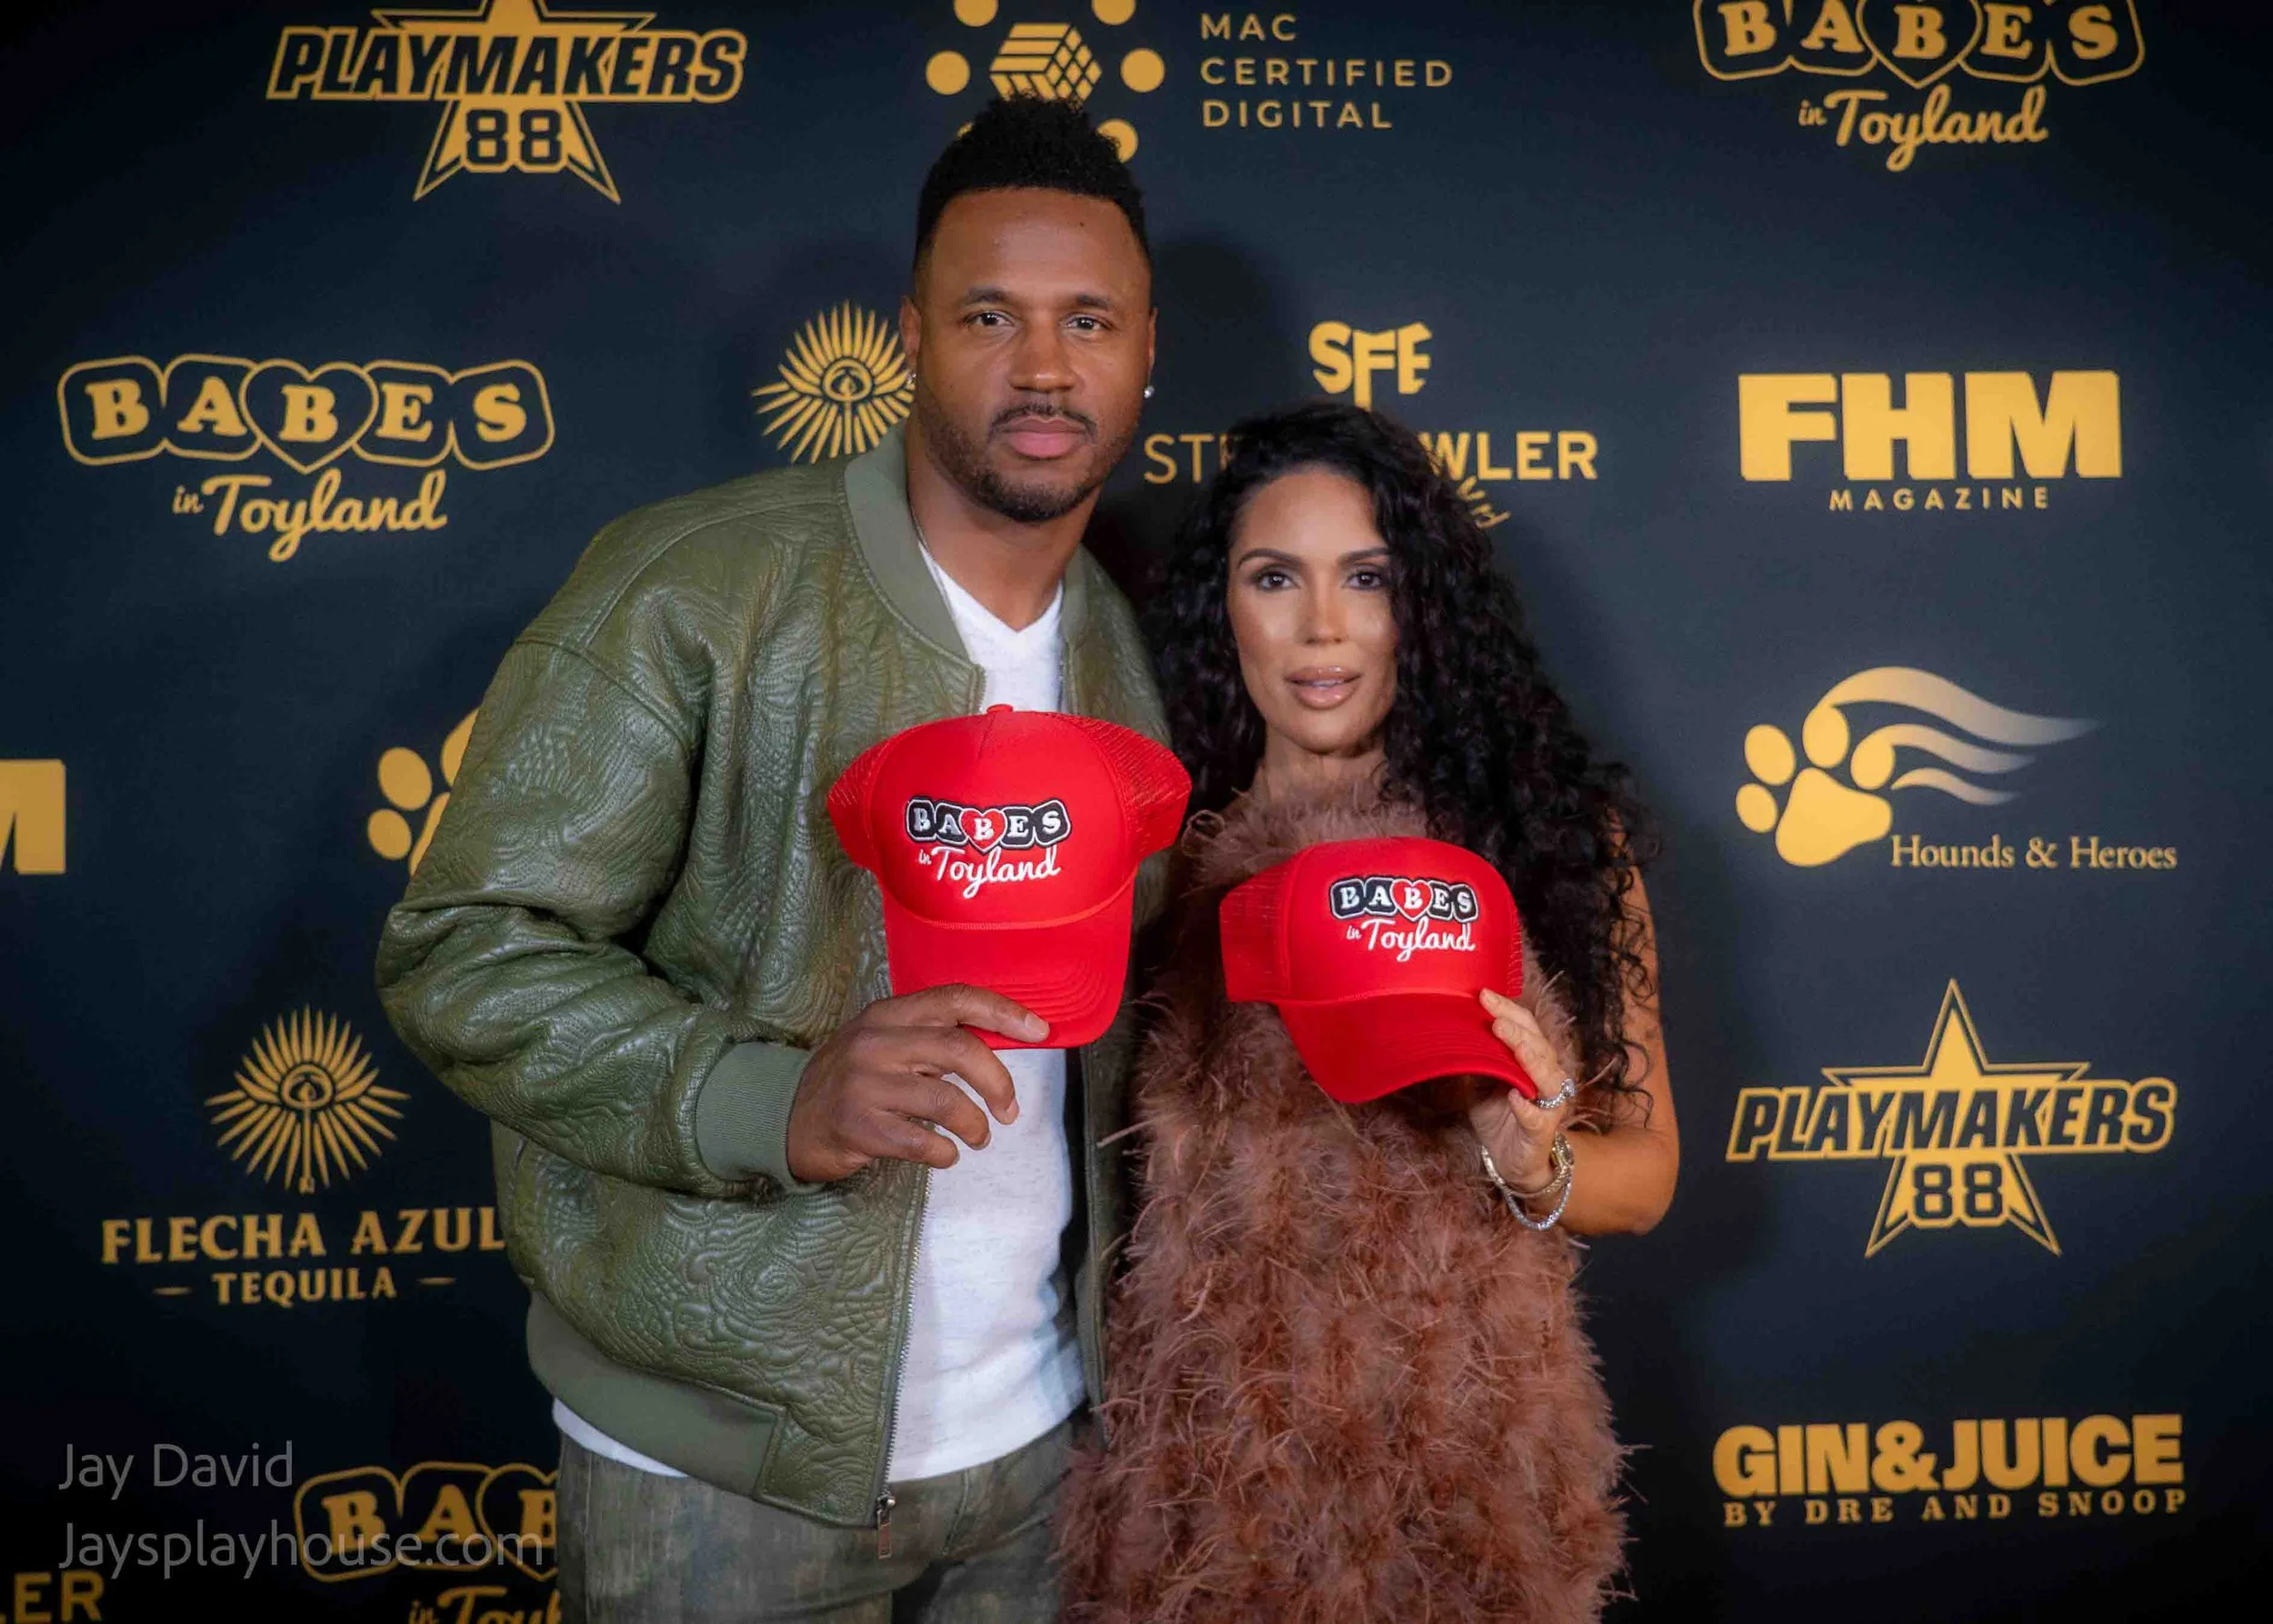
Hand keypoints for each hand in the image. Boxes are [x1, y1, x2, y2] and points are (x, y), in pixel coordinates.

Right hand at [785, 985, 1045, 1183]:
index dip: (1004, 1013)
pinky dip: (944, 1154)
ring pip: (946, 1101)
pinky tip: (945, 1156)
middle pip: (959, 1050)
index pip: (956, 999)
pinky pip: (921, 1142)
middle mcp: (876, 1042)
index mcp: (890, 1014)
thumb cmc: (852, 1080)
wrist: (785, 1116)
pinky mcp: (857, 1126)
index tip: (1040, 1031)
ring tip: (978, 1138)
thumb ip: (932, 1038)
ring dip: (976, 1126)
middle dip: (998, 1082)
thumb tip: (1004, 1044)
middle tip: (1010, 1109)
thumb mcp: (885, 1043)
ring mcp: (864, 1084)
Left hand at [1465, 988, 1573, 1190]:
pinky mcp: (1542, 1130)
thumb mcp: (1478, 1081)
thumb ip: (1473, 1058)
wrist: (1511, 1160)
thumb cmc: (1498, 1114)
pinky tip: (1516, 1097)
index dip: (1507, 1009)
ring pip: (1547, 1076)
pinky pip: (1537, 1116)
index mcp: (1532, 1059)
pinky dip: (1527, 1106)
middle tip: (1495, 1018)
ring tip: (1513, 1045)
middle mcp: (1546, 1076)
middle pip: (1538, 1045)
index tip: (1483, 995)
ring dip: (1530, 1059)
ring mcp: (1548, 1103)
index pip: (1526, 1026)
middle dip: (1518, 1030)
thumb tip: (1447, 1030)